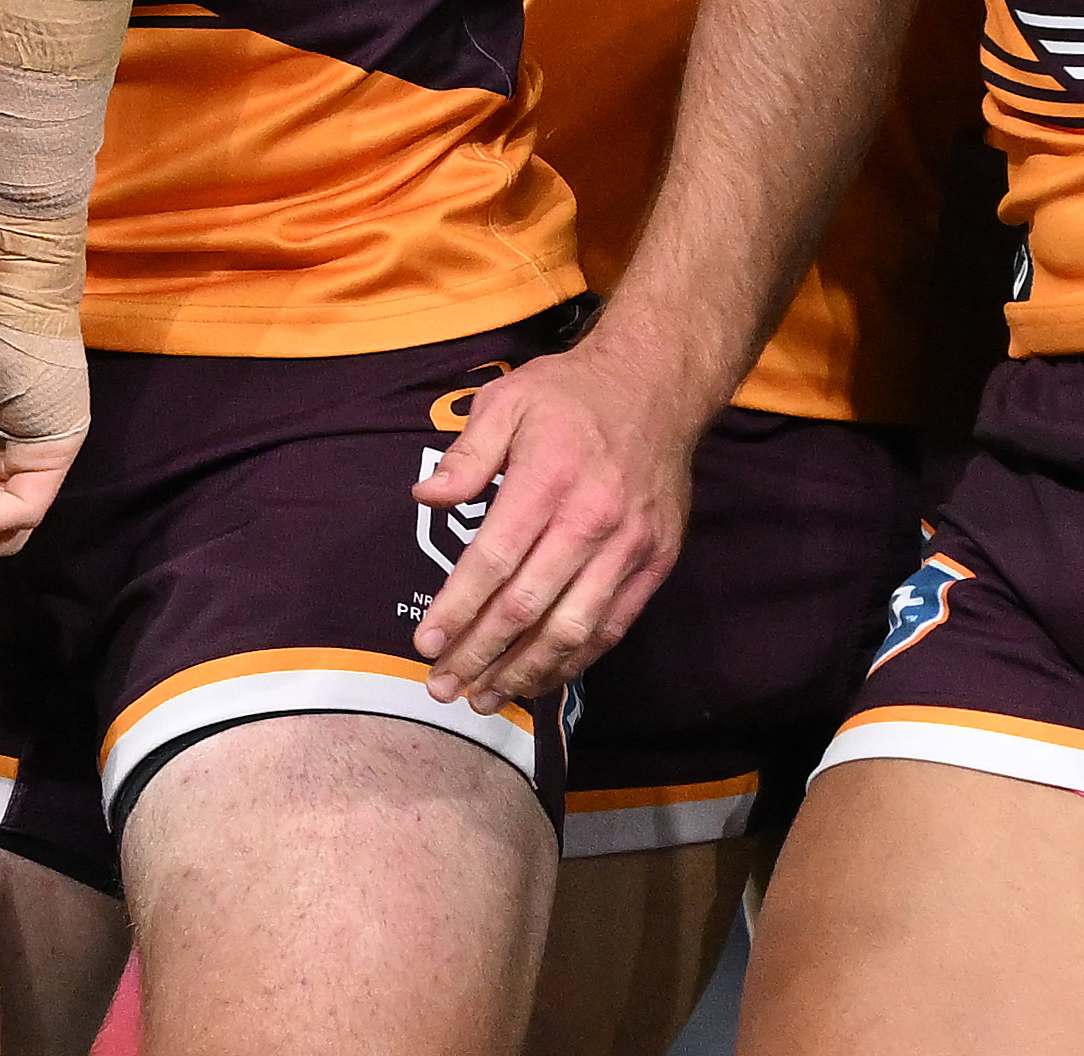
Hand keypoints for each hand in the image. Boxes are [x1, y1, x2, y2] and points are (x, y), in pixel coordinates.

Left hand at [406, 333, 703, 710]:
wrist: (658, 386)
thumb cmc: (570, 395)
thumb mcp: (507, 400)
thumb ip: (467, 454)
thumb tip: (425, 498)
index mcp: (548, 479)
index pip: (494, 561)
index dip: (457, 609)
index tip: (425, 645)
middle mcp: (592, 519)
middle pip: (528, 607)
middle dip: (479, 654)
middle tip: (442, 686)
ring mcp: (630, 546)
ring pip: (572, 629)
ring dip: (524, 671)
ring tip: (484, 698)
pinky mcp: (656, 562)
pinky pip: (612, 626)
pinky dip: (574, 661)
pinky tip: (540, 678)